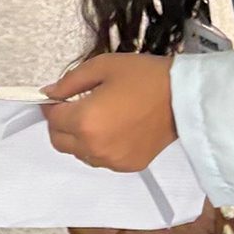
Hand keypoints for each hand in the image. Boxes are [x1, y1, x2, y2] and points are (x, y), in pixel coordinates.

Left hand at [41, 53, 177, 171]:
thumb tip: (49, 93)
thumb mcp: (102, 67)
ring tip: (97, 117)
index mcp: (85, 121)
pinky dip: (98, 147)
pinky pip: (100, 160)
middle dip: (60, 124)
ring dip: (78, 138)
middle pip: (59, 142)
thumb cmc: (145, 77)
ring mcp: (111, 161)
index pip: (52, 120)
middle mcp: (94, 147)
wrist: (183, 97)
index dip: (51, 106)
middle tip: (72, 107)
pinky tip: (113, 129)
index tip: (57, 97)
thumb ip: (69, 82)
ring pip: (79, 153)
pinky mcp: (127, 166)